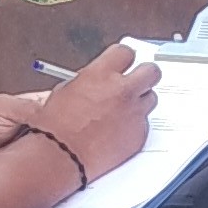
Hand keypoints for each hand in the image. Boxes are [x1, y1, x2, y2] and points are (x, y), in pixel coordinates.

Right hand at [14, 39, 160, 180]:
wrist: (60, 154)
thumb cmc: (56, 127)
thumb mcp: (65, 90)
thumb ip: (89, 80)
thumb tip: (97, 79)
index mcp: (102, 74)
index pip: (126, 52)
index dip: (124, 58)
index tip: (122, 64)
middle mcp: (122, 91)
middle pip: (152, 71)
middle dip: (145, 75)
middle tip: (137, 82)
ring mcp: (134, 113)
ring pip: (152, 98)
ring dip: (141, 102)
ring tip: (124, 111)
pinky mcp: (139, 135)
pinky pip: (145, 125)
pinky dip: (135, 126)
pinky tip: (119, 132)